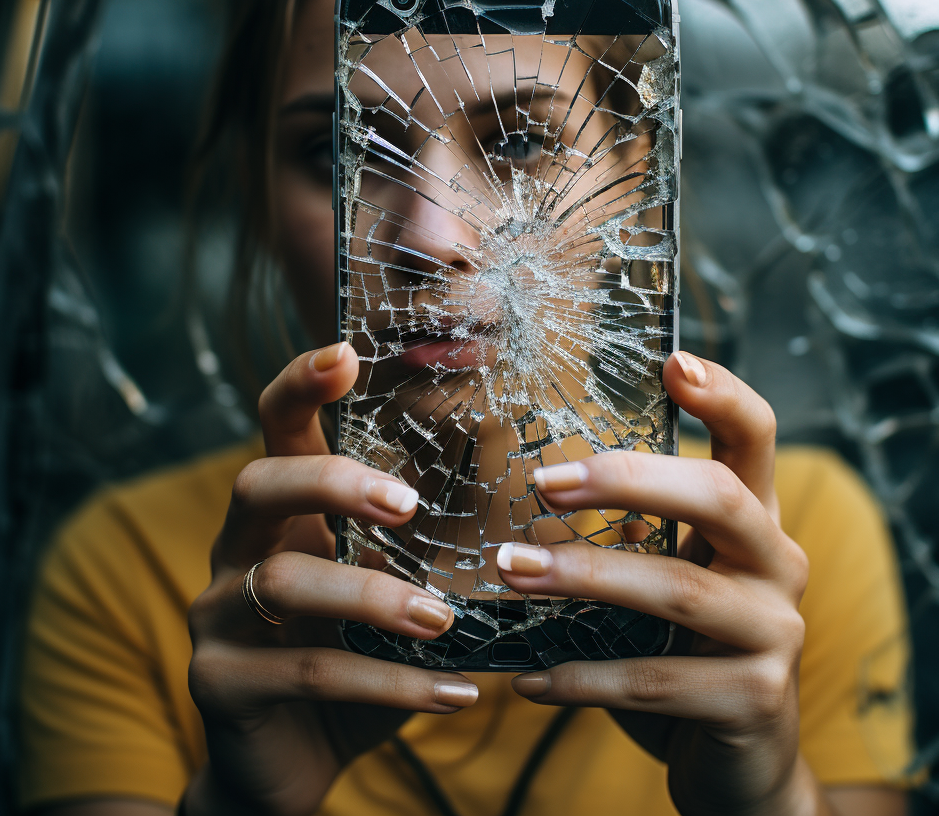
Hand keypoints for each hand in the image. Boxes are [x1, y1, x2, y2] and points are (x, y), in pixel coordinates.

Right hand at [184, 344, 478, 815]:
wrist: (290, 759)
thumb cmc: (357, 651)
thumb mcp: (394, 586)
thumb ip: (433, 541)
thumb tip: (546, 501)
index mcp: (284, 512)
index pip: (277, 427)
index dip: (301, 384)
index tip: (344, 351)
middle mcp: (239, 549)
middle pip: (259, 482)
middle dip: (333, 483)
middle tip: (406, 505)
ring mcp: (220, 617)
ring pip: (286, 582)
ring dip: (373, 597)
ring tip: (442, 619)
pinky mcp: (223, 687)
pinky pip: (309, 674)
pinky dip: (390, 686)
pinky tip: (455, 695)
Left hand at [497, 352, 816, 815]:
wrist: (741, 764)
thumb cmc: (687, 650)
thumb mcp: (670, 579)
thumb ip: (637, 533)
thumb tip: (545, 483)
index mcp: (755, 523)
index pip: (756, 439)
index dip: (723, 394)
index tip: (671, 361)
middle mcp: (778, 565)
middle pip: (719, 496)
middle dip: (628, 479)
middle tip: (545, 483)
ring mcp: (776, 633)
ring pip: (679, 590)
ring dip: (584, 577)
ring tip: (510, 570)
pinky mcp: (755, 700)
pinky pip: (657, 681)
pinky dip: (584, 677)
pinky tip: (529, 679)